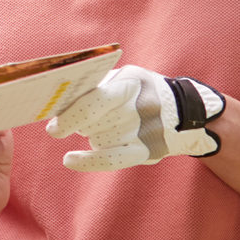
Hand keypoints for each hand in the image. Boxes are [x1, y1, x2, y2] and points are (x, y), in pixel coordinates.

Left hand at [45, 65, 223, 171]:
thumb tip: (56, 103)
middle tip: (68, 126)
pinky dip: (88, 161)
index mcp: (131, 82)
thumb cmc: (140, 92)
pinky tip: (69, 160)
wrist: (186, 111)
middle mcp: (140, 106)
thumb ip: (94, 86)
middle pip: (94, 122)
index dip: (72, 114)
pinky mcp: (147, 150)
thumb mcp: (124, 78)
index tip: (53, 126)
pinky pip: (111, 159)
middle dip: (79, 123)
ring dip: (92, 135)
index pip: (97, 99)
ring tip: (103, 127)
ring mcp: (145, 130)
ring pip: (98, 139)